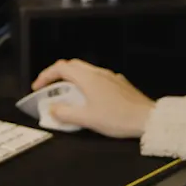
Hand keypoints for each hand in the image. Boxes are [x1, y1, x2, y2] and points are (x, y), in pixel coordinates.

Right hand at [31, 59, 154, 138]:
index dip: (45, 76)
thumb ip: (65, 113)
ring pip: (85, 72)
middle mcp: (99, 73)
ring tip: (67, 97)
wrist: (147, 119)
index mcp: (88, 78)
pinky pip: (97, 79)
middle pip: (72, 66)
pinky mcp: (118, 84)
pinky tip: (88, 100)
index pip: (60, 68)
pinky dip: (86, 85)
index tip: (38, 87)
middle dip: (57, 76)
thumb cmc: (119, 118)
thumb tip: (52, 110)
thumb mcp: (87, 119)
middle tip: (50, 89)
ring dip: (72, 81)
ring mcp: (110, 77)